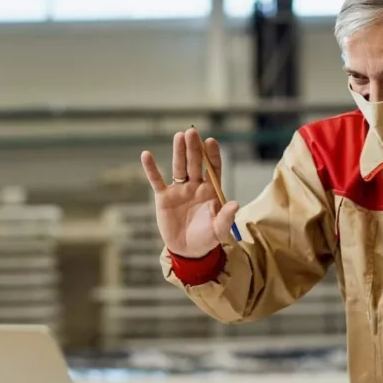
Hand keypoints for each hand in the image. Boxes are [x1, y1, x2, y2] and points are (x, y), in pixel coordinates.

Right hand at [140, 128, 238, 257]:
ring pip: (179, 167)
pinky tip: (146, 155)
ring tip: (179, 136)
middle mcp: (196, 186)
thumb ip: (226, 217)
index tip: (211, 141)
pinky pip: (157, 180)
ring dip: (178, 152)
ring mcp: (179, 190)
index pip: (213, 168)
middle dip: (194, 148)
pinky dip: (151, 169)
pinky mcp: (164, 197)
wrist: (187, 250)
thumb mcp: (219, 231)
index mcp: (211, 190)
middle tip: (192, 132)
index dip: (212, 155)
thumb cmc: (207, 239)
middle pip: (195, 163)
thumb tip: (235, 204)